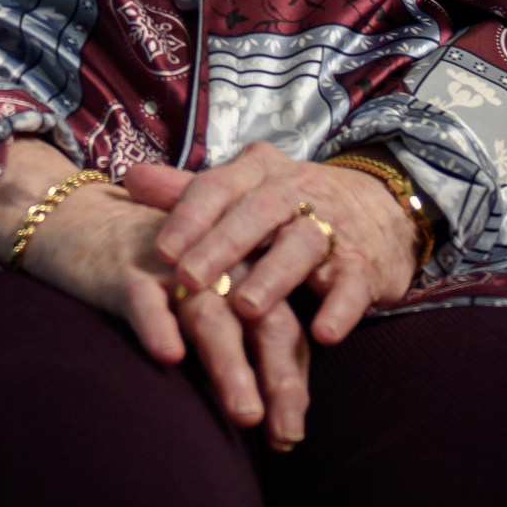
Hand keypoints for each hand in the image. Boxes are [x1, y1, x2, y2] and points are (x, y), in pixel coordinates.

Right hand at [11, 168, 319, 448]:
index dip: (293, 379)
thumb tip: (264, 414)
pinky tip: (168, 356)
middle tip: (286, 434)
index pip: (283, 326)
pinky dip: (158, 325)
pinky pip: (145, 300)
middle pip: (261, 321)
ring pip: (210, 317)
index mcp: (240, 271)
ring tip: (245, 414)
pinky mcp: (123, 269)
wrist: (68, 218)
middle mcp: (217, 266)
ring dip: (231, 366)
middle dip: (278, 379)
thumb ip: (228, 340)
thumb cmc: (139, 273)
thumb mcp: (192, 301)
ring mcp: (170, 268)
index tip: (293, 435)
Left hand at [129, 141, 423, 347]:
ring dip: (274, 277)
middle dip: (222, 246)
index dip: (188, 217)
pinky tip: (323, 334)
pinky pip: (353, 283)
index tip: (161, 251)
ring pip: (303, 244)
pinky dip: (340, 308)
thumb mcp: (240, 194)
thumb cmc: (287, 209)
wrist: (378, 208)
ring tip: (246, 308)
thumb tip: (129, 179)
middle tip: (190, 279)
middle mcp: (295, 191)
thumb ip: (186, 191)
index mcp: (258, 172)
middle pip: (257, 212)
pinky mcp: (363, 263)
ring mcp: (332, 225)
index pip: (217, 187)